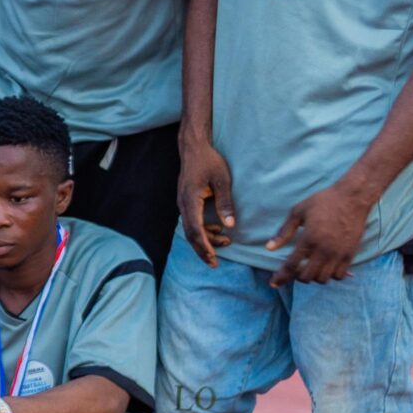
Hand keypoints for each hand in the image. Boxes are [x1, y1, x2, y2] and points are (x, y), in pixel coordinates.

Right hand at [177, 143, 236, 265]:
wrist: (194, 148)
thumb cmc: (209, 162)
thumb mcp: (222, 180)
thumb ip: (225, 203)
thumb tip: (229, 226)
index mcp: (190, 200)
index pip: (195, 229)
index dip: (204, 246)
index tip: (213, 259)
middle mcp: (183, 204)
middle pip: (190, 234)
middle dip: (203, 250)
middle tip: (215, 263)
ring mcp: (183, 203)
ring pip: (191, 229)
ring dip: (205, 239)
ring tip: (225, 243)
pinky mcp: (186, 202)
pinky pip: (192, 221)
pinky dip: (203, 230)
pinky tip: (217, 229)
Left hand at [269, 180, 376, 286]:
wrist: (352, 198)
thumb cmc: (323, 202)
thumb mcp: (298, 211)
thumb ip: (284, 231)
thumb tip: (269, 248)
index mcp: (309, 238)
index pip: (291, 265)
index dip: (280, 276)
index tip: (273, 283)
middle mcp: (324, 250)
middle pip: (306, 277)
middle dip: (297, 276)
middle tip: (295, 269)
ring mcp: (338, 254)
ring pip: (323, 279)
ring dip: (313, 276)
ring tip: (310, 267)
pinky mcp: (350, 255)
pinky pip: (339, 276)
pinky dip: (329, 275)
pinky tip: (325, 267)